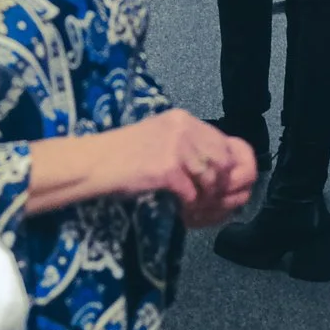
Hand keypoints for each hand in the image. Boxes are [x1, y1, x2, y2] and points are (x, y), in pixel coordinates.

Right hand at [109, 109, 256, 226]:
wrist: (93, 163)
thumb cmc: (122, 156)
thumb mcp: (160, 139)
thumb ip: (189, 147)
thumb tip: (222, 169)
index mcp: (182, 119)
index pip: (226, 141)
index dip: (235, 166)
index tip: (236, 184)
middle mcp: (182, 128)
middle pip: (224, 160)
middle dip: (223, 186)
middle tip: (215, 202)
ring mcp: (174, 146)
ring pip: (212, 178)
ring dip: (206, 199)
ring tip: (195, 208)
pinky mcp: (166, 168)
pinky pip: (192, 193)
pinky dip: (189, 206)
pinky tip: (181, 211)